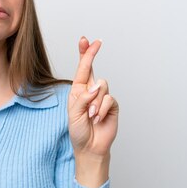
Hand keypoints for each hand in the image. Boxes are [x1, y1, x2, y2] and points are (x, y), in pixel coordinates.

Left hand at [67, 36, 118, 157]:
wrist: (90, 147)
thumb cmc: (79, 131)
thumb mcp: (74, 113)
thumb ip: (83, 98)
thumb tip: (97, 86)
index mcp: (78, 91)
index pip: (82, 69)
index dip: (84, 54)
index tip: (86, 40)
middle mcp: (90, 91)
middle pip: (93, 69)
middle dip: (92, 54)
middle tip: (96, 42)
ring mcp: (102, 97)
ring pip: (102, 86)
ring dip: (95, 103)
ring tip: (91, 116)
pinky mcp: (112, 105)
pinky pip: (109, 99)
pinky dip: (102, 109)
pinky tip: (98, 119)